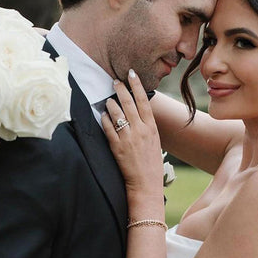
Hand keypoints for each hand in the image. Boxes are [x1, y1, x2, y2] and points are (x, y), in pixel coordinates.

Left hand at [102, 70, 163, 197]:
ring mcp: (128, 138)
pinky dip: (105, 119)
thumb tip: (138, 113)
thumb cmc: (151, 164)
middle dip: (121, 89)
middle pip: (129, 103)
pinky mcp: (117, 147)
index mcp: (151, 128)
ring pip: (117, 113)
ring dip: (111, 103)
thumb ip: (146, 127)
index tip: (131, 74)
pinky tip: (103, 115)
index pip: (144, 101)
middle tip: (115, 80)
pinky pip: (108, 128)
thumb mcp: (154, 142)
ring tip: (108, 99)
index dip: (137, 85)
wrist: (145, 183)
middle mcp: (140, 130)